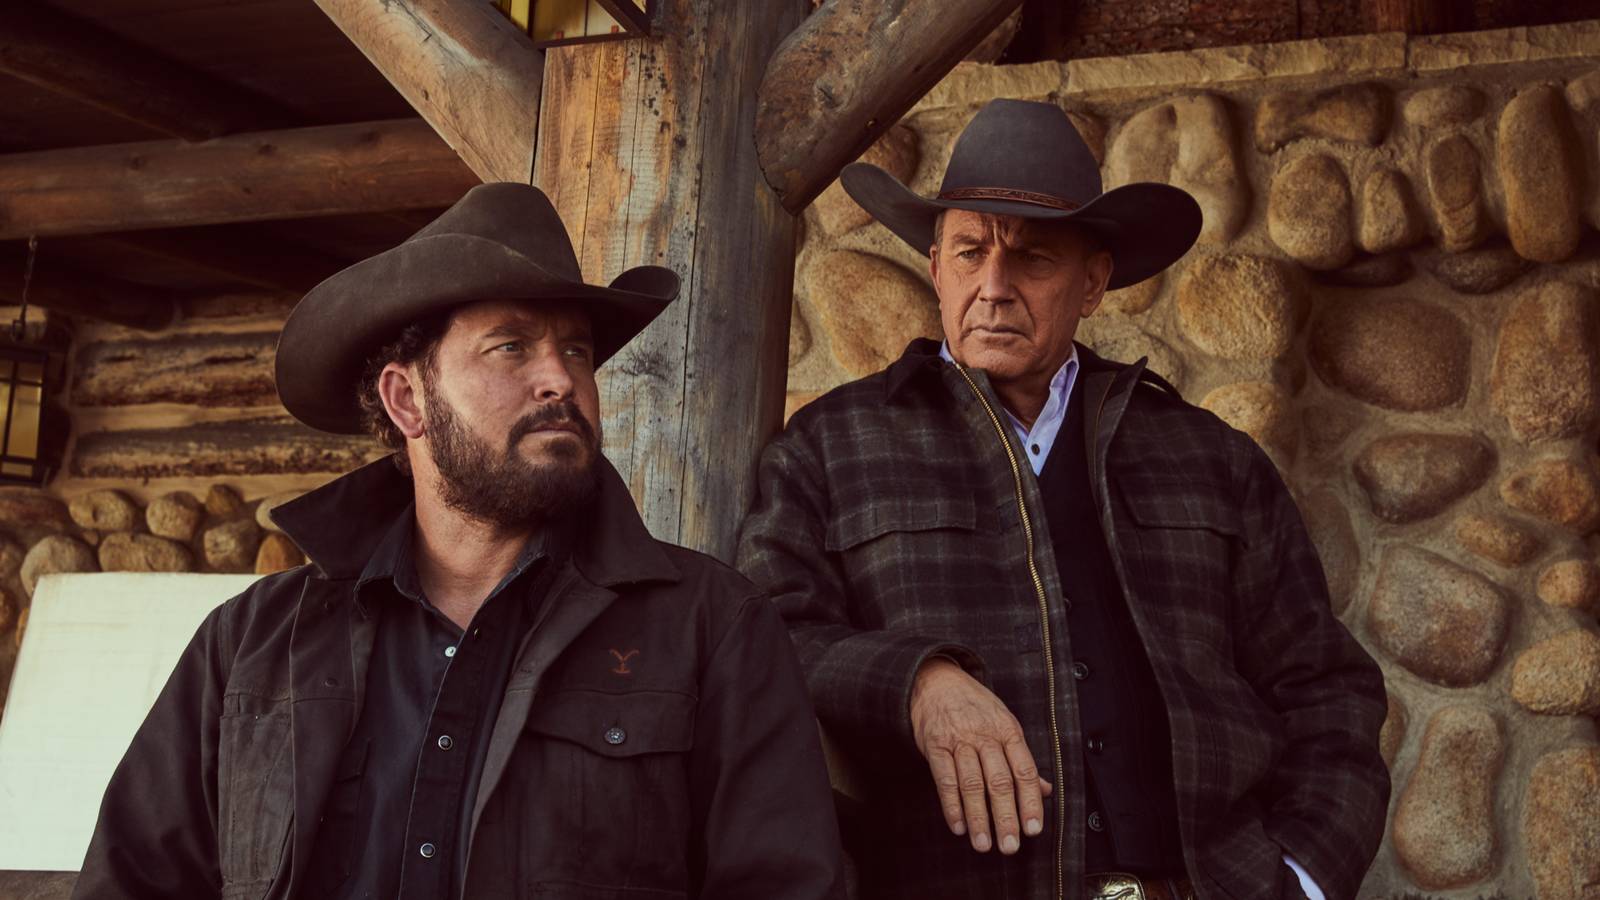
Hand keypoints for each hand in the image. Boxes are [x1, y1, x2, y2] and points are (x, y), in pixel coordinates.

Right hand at [910, 657, 1052, 854]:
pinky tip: (959, 825)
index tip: (1033, 830)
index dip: (1030, 803)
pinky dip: (951, 805)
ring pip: (972, 784)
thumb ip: (1021, 759)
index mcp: (1008, 731)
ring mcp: (959, 740)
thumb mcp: (1004, 723)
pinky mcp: (935, 745)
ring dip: (978, 817)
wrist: (937, 680)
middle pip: (999, 782)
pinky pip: (945, 779)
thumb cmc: (974, 706)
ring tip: (983, 844)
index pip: (1024, 772)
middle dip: (1006, 818)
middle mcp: (985, 736)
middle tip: (1009, 846)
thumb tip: (1045, 790)